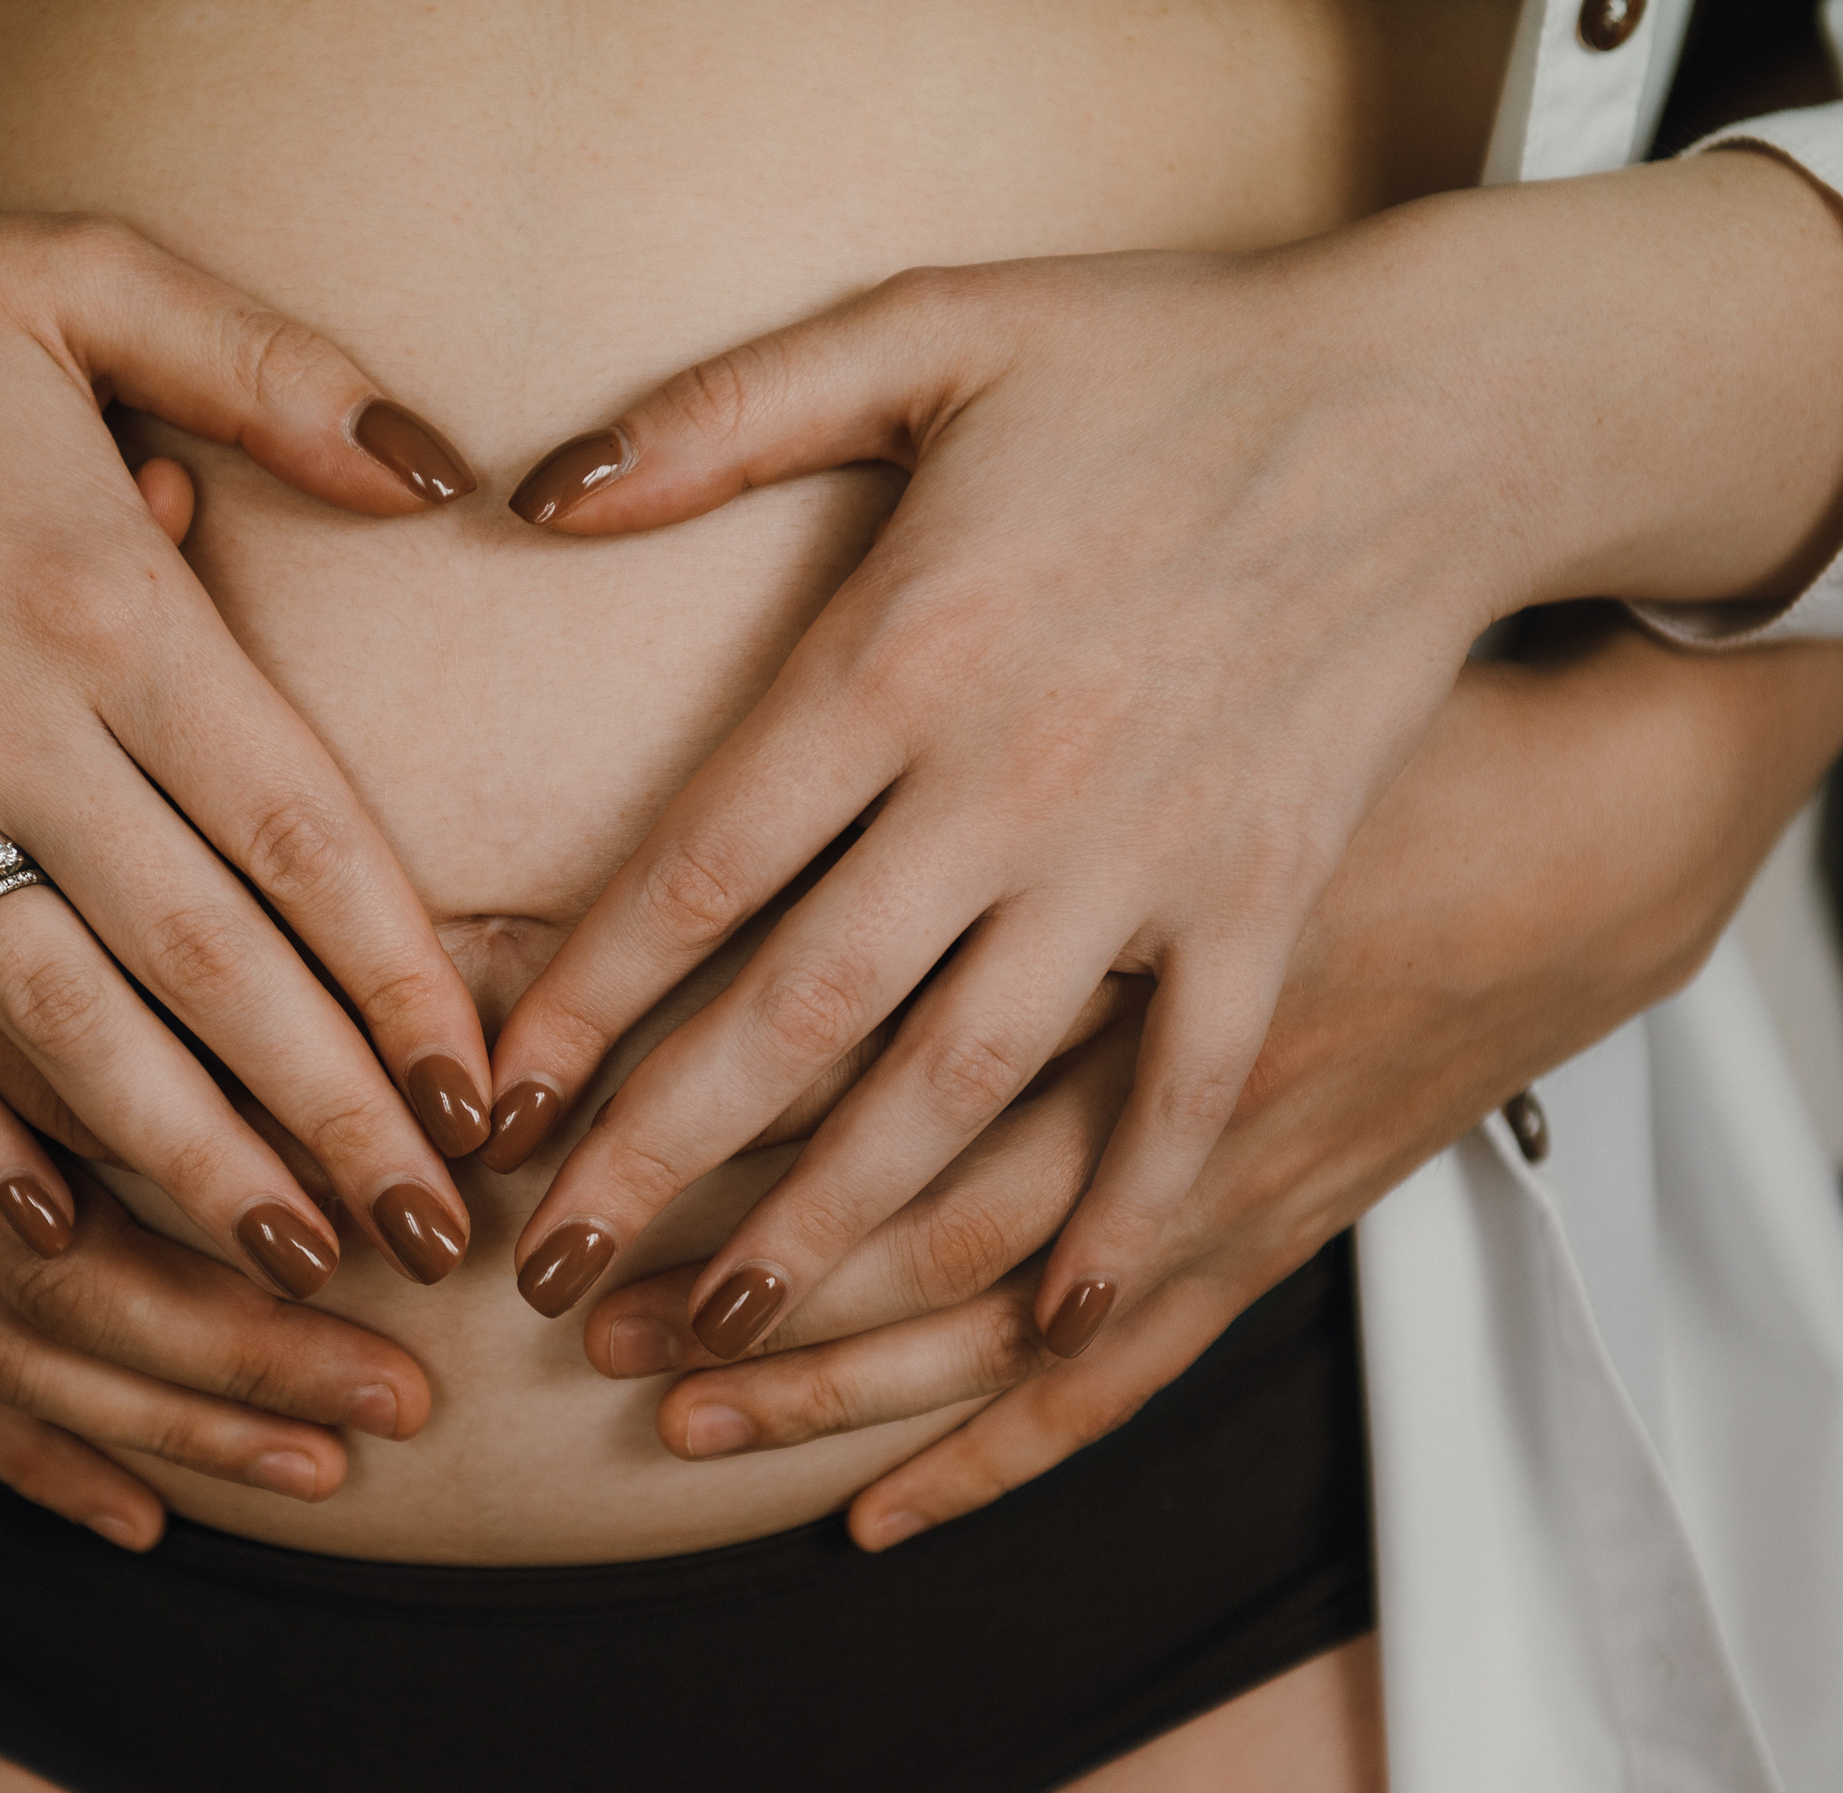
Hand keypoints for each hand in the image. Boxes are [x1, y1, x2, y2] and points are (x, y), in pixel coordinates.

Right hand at [0, 88, 491, 1294]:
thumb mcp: (83, 272)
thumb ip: (275, 367)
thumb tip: (444, 464)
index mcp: (107, 595)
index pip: (298, 826)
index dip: (404, 976)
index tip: (481, 1093)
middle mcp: (0, 713)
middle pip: (204, 955)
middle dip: (333, 1112)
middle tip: (434, 1239)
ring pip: (54, 1017)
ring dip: (184, 1156)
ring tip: (296, 1267)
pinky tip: (49, 1228)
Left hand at [491, 153, 1842, 1356]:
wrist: (1434, 405)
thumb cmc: (1167, 360)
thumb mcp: (929, 329)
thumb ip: (723, 411)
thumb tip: (537, 486)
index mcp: (901, 651)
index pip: (698, 868)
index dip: (578, 1002)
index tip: (488, 1107)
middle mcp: (1008, 783)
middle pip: (797, 1014)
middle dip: (655, 1160)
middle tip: (547, 1277)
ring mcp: (1145, 863)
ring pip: (961, 1087)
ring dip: (834, 1225)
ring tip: (726, 1333)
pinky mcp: (1265, 905)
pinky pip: (1183, 1093)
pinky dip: (1121, 1214)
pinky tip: (1047, 1320)